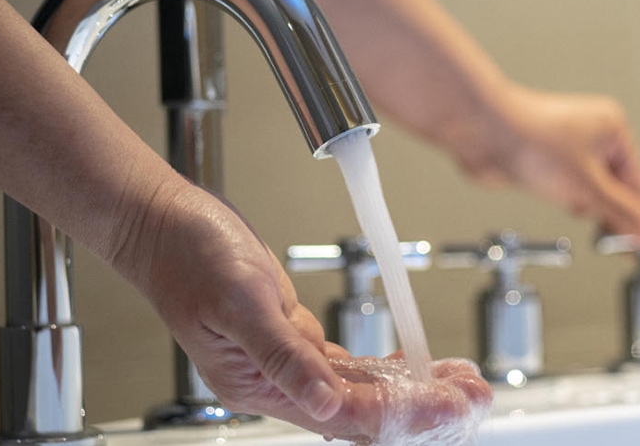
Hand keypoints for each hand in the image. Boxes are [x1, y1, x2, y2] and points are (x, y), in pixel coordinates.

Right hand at [113, 181, 490, 440]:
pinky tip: (412, 361)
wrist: (165, 224)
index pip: (346, 415)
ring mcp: (285, 357)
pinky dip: (384, 363)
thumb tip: (329, 404)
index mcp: (258, 384)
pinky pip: (346, 361)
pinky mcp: (290, 332)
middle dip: (422, 406)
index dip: (403, 413)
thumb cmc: (188, 257)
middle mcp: (276, 379)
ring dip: (412, 386)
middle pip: (362, 409)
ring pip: (360, 387)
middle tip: (474, 396)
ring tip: (460, 381)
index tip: (449, 403)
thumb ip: (282, 356)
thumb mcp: (238, 303)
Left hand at [454, 83, 639, 248]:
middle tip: (617, 246)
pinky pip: (562, 186)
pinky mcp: (540, 160)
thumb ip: (621, 213)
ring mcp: (563, 148)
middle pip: (614, 187)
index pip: (638, 183)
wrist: (481, 133)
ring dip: (585, 206)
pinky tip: (560, 203)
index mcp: (612, 130)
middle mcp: (590, 135)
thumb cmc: (530, 140)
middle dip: (611, 212)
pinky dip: (564, 199)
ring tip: (579, 212)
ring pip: (586, 188)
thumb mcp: (587, 186)